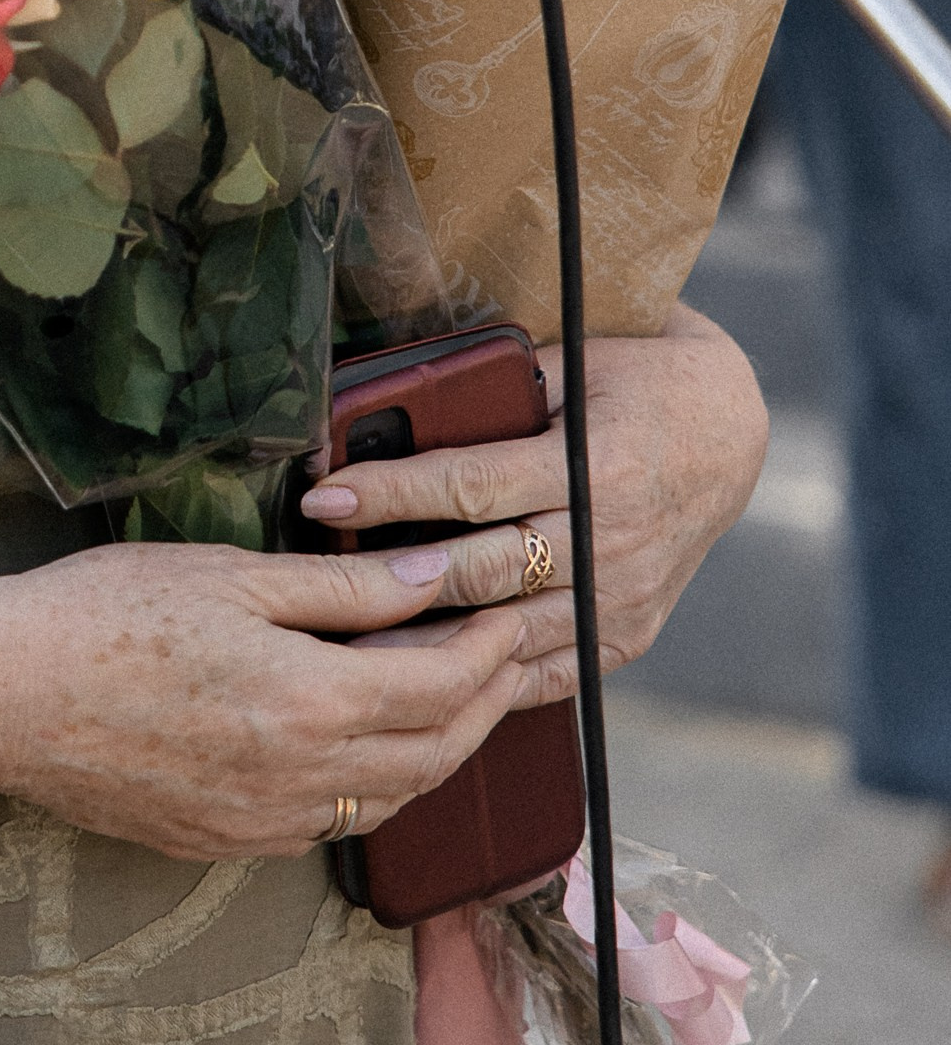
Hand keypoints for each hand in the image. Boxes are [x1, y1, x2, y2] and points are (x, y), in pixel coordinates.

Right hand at [0, 538, 543, 859]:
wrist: (0, 697)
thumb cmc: (101, 616)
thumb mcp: (228, 576)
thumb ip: (341, 589)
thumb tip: (432, 582)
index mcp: (308, 702)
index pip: (442, 686)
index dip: (489, 649)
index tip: (508, 611)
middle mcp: (300, 780)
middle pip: (434, 753)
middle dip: (484, 704)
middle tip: (505, 657)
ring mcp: (264, 822)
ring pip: (389, 798)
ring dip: (436, 750)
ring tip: (452, 698)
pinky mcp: (226, 842)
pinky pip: (331, 824)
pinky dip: (371, 784)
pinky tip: (362, 744)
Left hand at [295, 306, 767, 679]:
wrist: (728, 432)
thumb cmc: (631, 380)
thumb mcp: (570, 364)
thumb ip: (495, 393)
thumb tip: (390, 405)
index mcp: (593, 465)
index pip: (472, 485)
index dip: (392, 492)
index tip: (324, 492)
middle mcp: (611, 539)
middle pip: (481, 569)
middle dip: (391, 574)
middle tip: (317, 576)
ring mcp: (623, 596)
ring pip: (507, 633)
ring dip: (428, 642)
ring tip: (349, 645)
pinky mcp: (628, 633)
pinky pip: (548, 670)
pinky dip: (487, 679)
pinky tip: (426, 679)